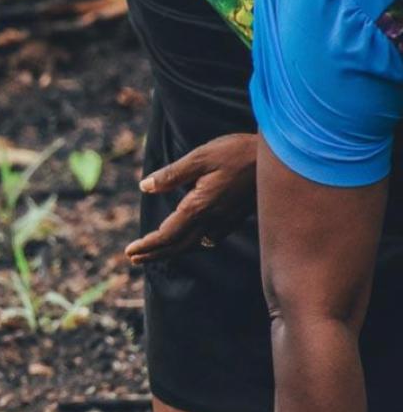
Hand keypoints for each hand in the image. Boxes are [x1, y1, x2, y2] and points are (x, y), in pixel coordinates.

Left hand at [125, 132, 257, 263]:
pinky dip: (192, 244)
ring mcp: (226, 221)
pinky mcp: (236, 217)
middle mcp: (212, 219)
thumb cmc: (238, 152)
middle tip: (134, 259)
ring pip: (194, 245)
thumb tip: (144, 187)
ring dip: (171, 251)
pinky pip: (209, 239)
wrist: (282, 158)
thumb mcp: (201, 157)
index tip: (129, 252)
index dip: (147, 245)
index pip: (167, 235)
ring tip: (155, 254)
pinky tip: (189, 240)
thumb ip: (172, 174)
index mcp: (199, 207)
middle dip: (155, 253)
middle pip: (178, 246)